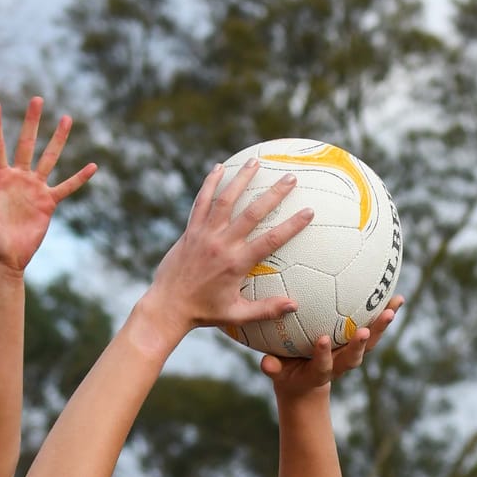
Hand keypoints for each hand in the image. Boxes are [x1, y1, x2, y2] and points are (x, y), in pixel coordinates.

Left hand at [0, 99, 94, 272]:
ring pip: (48, 158)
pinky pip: (66, 187)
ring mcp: (34, 189)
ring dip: (58, 139)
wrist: (4, 258)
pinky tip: (93, 166)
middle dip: (31, 121)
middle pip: (26, 143)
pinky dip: (79, 178)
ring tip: (66, 118)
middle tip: (37, 99)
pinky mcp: (48, 203)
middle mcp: (18, 178)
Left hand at [147, 157, 312, 335]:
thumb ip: (266, 309)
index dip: (291, 225)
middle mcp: (222, 244)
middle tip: (290, 177)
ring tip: (256, 161)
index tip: (308, 211)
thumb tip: (295, 305)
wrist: (168, 305)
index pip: (270, 240)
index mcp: (237, 263)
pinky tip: (218, 167)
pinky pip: (201, 201)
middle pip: (252, 213)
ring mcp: (204, 234)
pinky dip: (209, 183)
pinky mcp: (191, 230)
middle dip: (273, 194)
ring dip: (241, 179)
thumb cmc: (205, 312)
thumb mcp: (237, 314)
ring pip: (225, 200)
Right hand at [261, 297, 402, 399]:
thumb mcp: (277, 373)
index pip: (323, 365)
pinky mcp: (359, 344)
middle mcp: (339, 365)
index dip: (323, 355)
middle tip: (364, 330)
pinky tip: (397, 298)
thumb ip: (273, 368)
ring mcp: (351, 354)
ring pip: (369, 343)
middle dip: (360, 345)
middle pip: (354, 357)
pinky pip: (374, 329)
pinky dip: (386, 314)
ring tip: (391, 309)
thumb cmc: (287, 372)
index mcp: (319, 372)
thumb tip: (266, 363)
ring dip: (380, 327)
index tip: (321, 340)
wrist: (306, 382)